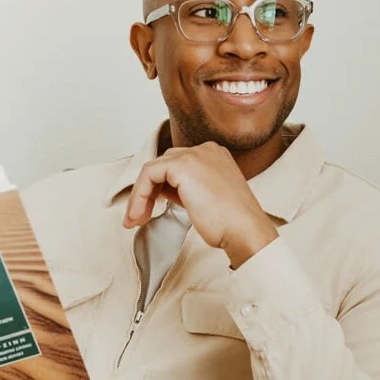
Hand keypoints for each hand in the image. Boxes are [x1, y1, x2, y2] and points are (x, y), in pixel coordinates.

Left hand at [123, 141, 277, 268]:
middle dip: (147, 192)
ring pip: (153, 169)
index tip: (149, 211)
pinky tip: (139, 214)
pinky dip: (140, 195)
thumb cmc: (232, 223)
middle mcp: (205, 149)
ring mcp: (194, 154)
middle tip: (138, 217)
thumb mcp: (207, 199)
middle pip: (163, 164)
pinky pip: (149, 174)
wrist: (245, 230)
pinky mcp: (182, 165)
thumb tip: (162, 191)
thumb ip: (186, 189)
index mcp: (215, 155)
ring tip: (135, 220)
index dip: (159, 188)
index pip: (177, 165)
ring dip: (140, 196)